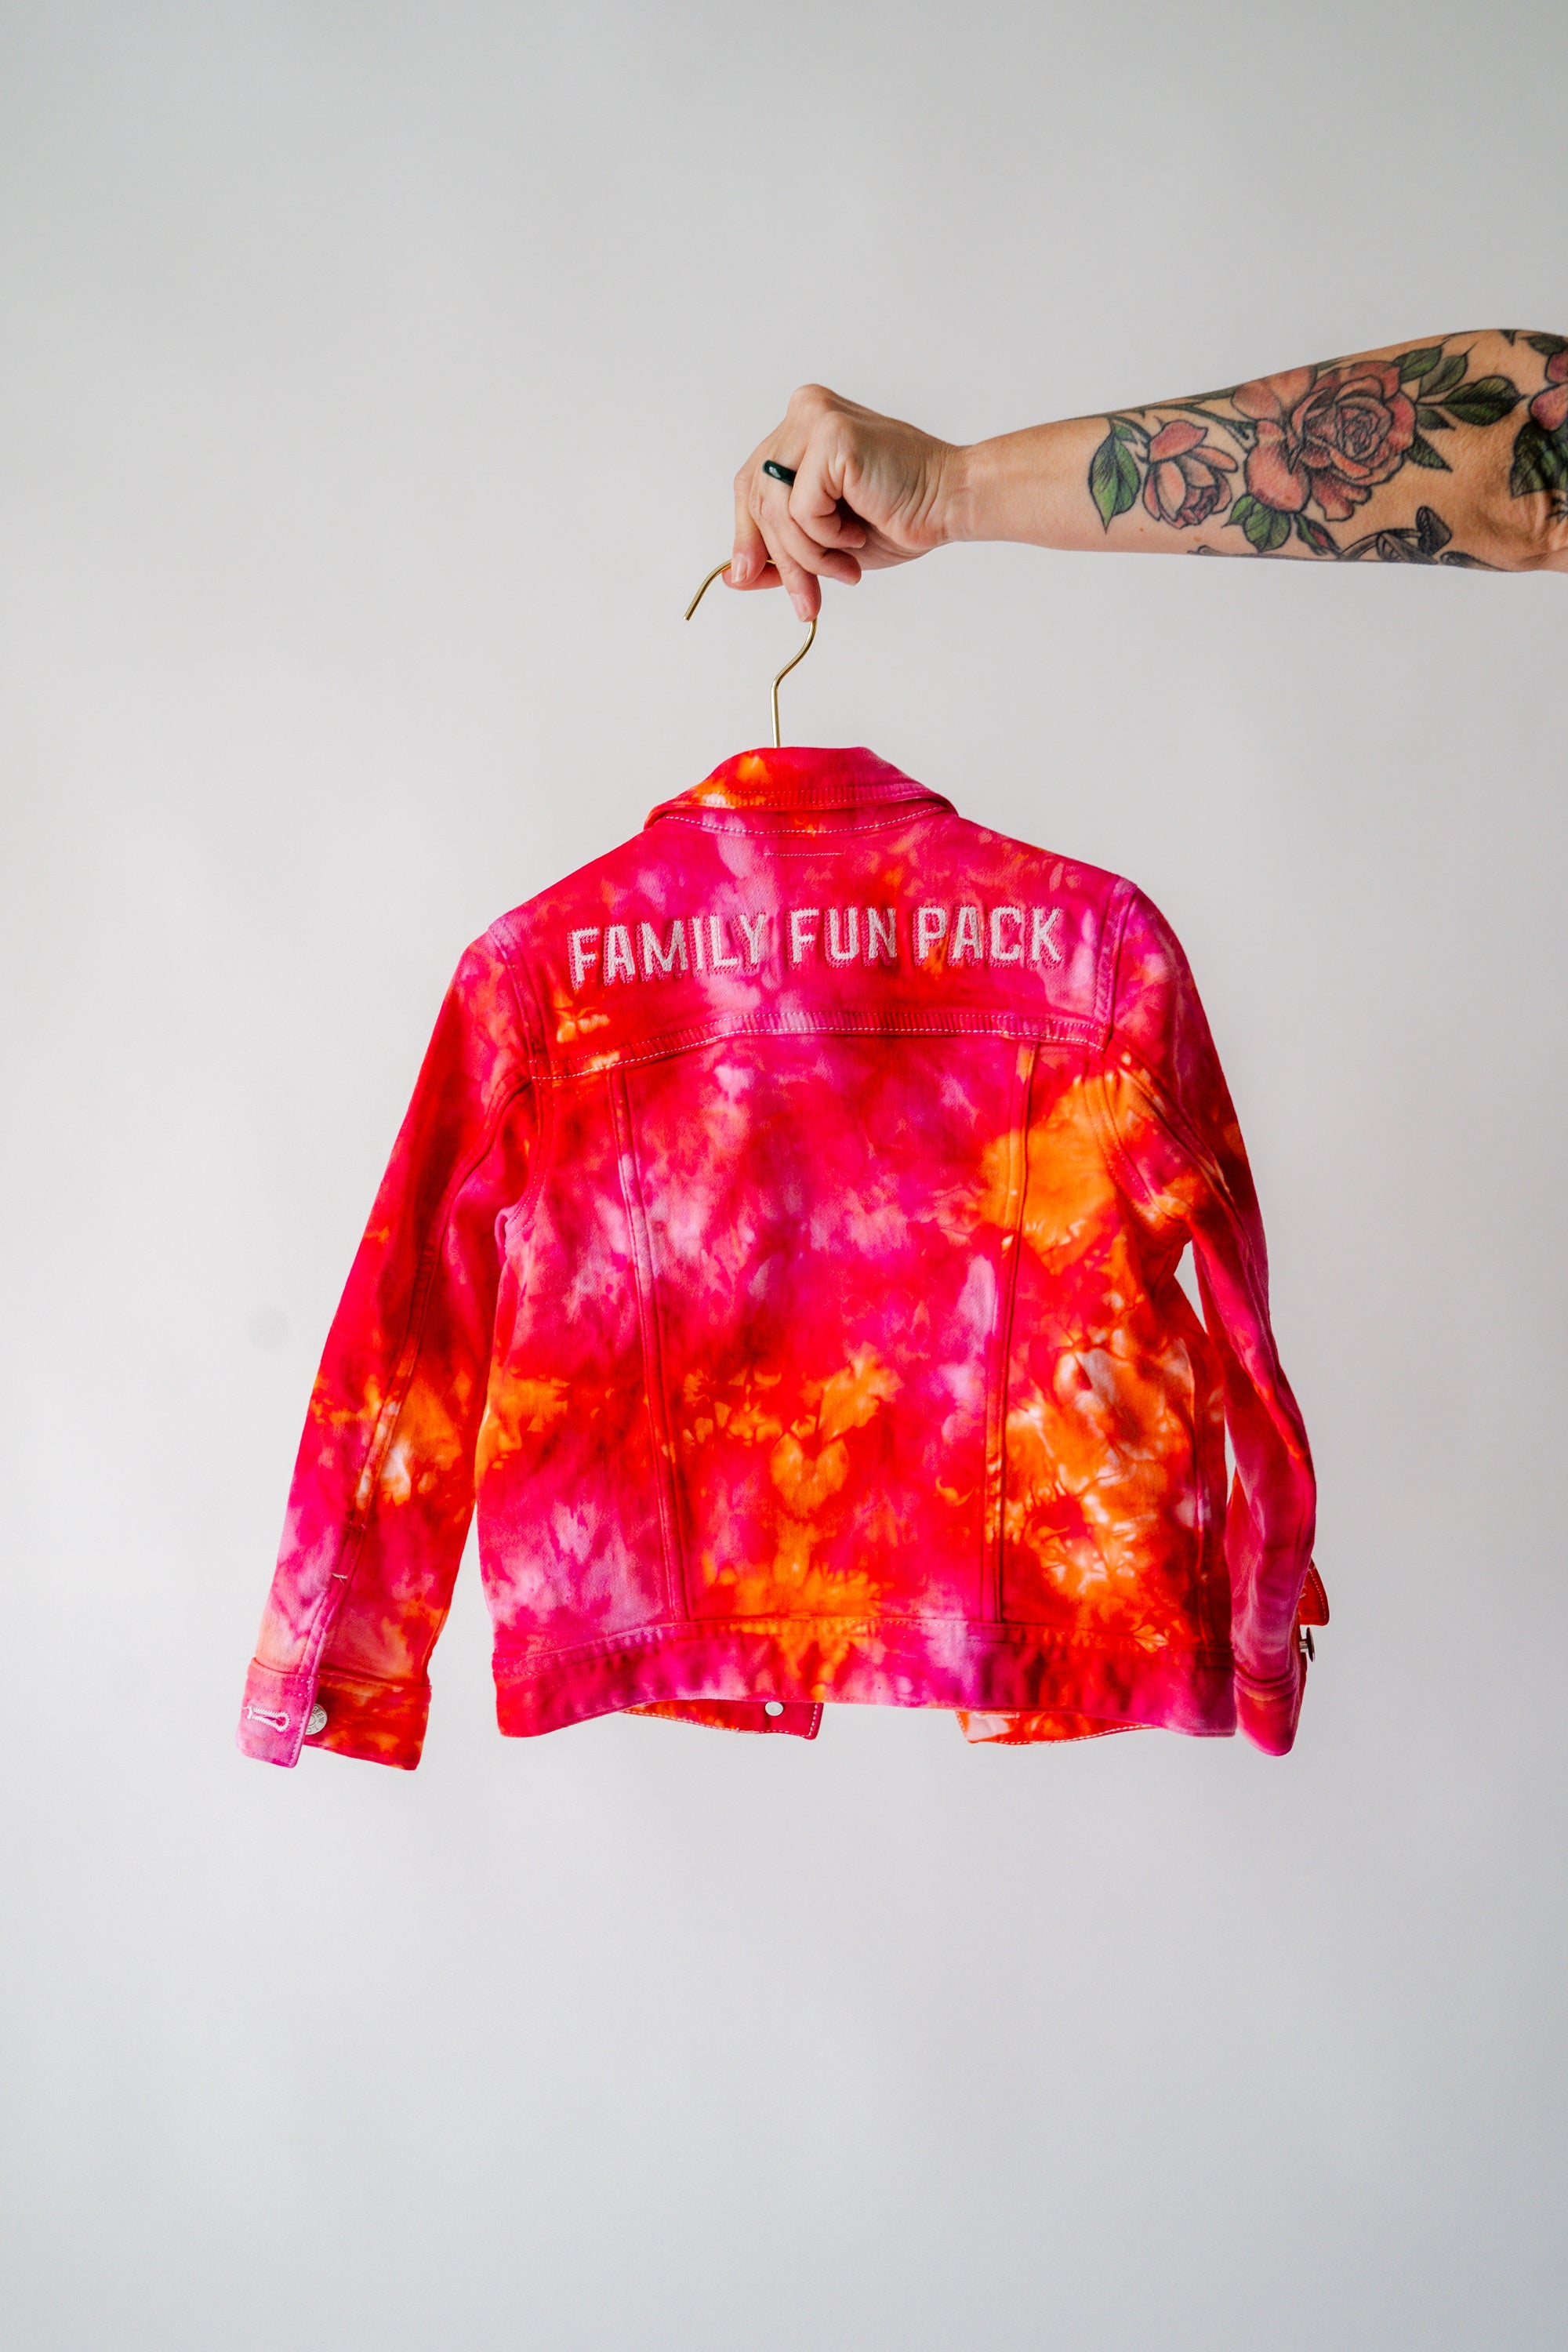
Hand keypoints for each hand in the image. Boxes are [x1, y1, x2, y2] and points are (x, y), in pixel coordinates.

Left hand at [729, 384, 960, 619]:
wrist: (951, 503)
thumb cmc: (899, 515)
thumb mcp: (824, 542)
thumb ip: (779, 552)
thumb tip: (733, 578)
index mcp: (800, 428)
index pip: (750, 485)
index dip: (746, 536)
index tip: (748, 578)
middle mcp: (804, 412)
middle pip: (757, 498)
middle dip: (780, 559)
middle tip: (806, 600)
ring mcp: (816, 419)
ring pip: (776, 508)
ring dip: (807, 555)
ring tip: (844, 567)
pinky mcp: (832, 436)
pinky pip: (801, 508)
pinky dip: (826, 538)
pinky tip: (857, 534)